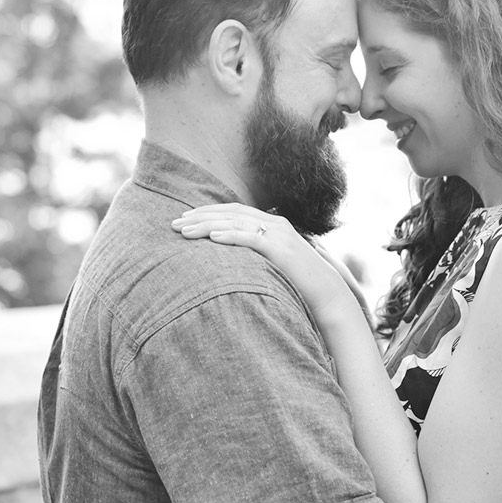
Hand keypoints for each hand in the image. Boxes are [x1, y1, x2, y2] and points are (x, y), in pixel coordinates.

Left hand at [171, 203, 357, 320]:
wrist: (327, 293)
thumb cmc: (298, 281)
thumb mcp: (273, 261)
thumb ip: (256, 252)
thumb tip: (232, 257)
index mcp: (271, 222)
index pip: (232, 210)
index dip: (206, 212)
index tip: (184, 218)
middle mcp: (274, 222)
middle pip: (229, 212)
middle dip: (199, 216)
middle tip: (174, 224)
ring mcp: (279, 233)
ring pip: (236, 222)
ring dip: (207, 225)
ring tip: (184, 231)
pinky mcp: (281, 248)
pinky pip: (251, 238)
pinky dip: (230, 235)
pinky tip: (212, 238)